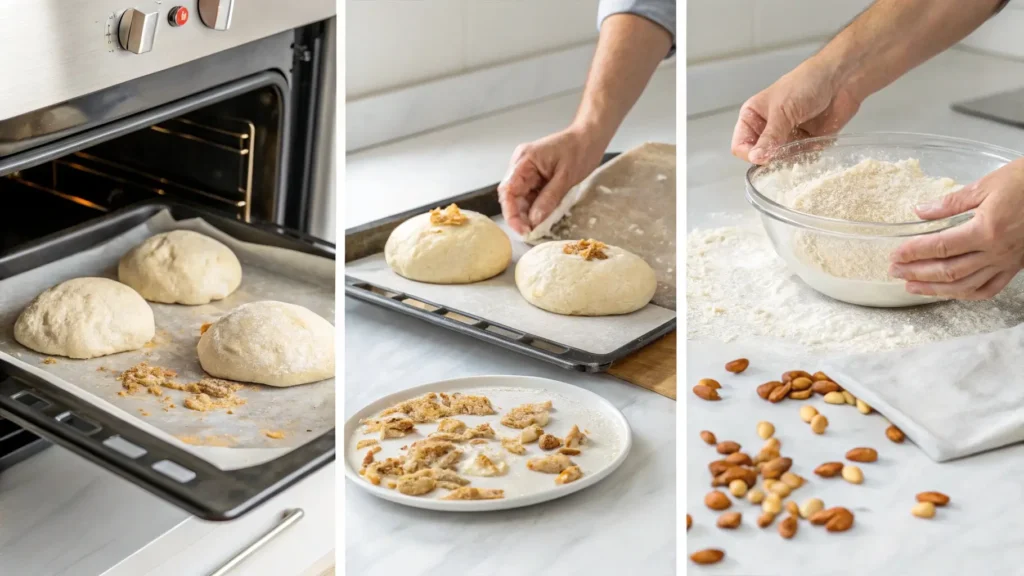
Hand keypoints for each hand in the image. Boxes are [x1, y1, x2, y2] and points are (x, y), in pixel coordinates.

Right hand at [498, 126, 605, 234]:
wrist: (590, 137)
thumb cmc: (580, 150)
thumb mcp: (566, 177)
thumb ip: (549, 199)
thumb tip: (534, 220)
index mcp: (525, 160)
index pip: (508, 190)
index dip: (512, 213)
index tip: (523, 230)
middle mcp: (521, 165)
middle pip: (512, 196)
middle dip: (519, 216)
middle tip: (532, 233)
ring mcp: (527, 170)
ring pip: (521, 198)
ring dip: (528, 214)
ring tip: (539, 228)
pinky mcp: (535, 176)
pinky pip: (531, 195)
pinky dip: (535, 208)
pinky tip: (543, 218)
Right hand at [731, 57, 861, 163]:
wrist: (841, 78)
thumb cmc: (806, 84)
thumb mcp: (783, 110)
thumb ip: (770, 137)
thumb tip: (756, 159)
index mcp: (753, 117)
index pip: (740, 145)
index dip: (750, 154)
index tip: (765, 156)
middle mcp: (767, 129)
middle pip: (760, 157)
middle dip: (772, 159)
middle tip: (786, 153)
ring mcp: (786, 137)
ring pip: (780, 161)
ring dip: (791, 160)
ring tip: (804, 146)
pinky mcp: (806, 143)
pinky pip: (801, 160)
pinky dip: (807, 158)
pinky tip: (815, 146)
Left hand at [889, 158, 1023, 299]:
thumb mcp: (987, 185)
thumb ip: (951, 202)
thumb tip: (921, 211)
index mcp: (987, 230)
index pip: (941, 246)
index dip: (914, 252)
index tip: (895, 255)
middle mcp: (997, 251)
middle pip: (949, 270)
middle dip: (918, 273)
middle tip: (894, 272)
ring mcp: (1007, 262)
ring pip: (966, 285)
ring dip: (935, 289)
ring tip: (912, 287)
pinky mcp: (1016, 267)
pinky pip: (989, 289)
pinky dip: (966, 294)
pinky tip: (949, 292)